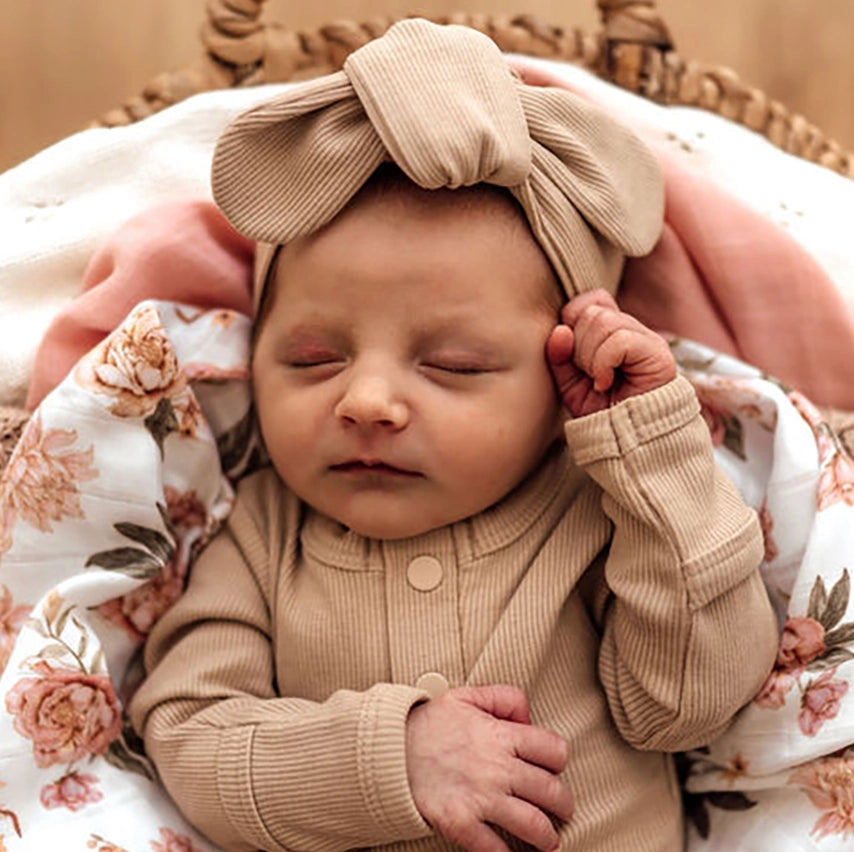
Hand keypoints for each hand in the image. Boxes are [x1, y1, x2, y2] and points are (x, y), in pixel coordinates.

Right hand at [406, 685, 572, 851]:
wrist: (387, 751)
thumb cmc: (427, 724)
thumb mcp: (466, 696)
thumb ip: (504, 698)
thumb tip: (528, 719)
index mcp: (500, 735)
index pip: (554, 750)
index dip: (558, 760)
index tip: (551, 768)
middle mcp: (497, 767)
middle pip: (552, 792)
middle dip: (563, 805)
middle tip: (561, 810)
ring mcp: (480, 797)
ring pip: (534, 825)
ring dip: (547, 837)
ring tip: (549, 841)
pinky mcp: (461, 823)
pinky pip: (496, 849)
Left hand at [546, 289, 676, 417]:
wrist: (630, 441)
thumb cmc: (602, 412)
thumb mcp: (570, 385)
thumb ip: (560, 357)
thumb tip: (560, 330)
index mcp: (611, 332)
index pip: (590, 301)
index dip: (573, 320)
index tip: (573, 355)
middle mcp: (631, 329)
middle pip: (591, 312)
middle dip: (579, 348)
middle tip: (589, 375)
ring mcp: (646, 338)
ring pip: (603, 323)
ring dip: (591, 358)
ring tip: (599, 380)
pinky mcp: (656, 352)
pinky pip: (619, 340)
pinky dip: (604, 363)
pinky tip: (606, 382)